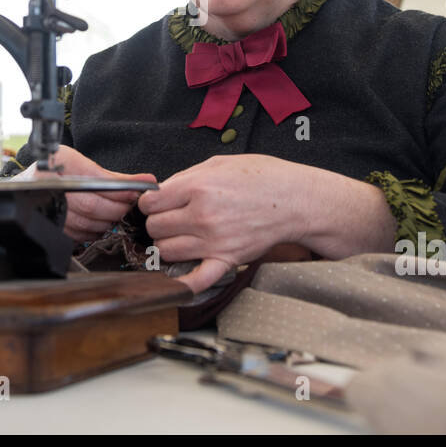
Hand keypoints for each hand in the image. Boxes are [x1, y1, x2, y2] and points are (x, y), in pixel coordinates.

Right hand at [37, 145, 155, 242]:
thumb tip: (147, 181)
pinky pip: (79, 235)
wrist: (24, 185)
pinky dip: (94, 231)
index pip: (96, 182)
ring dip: (108, 221)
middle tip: (130, 205)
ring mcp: (48, 209)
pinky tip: (101, 223)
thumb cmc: (53, 169)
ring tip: (117, 213)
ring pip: (88, 224)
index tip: (137, 191)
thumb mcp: (77, 161)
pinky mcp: (51, 227)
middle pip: (93, 206)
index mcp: (59, 165)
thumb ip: (110, 175)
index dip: (120, 190)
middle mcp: (50, 187)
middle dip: (117, 208)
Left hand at [138, 154, 313, 293]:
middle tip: (170, 218)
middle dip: (158, 222)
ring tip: (180, 237)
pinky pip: (196, 280)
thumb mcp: (219, 164)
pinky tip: (178, 276)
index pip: (149, 203)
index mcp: (198, 187)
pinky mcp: (227, 259)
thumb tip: (161, 191)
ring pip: (166, 252)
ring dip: (168, 245)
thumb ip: (186, 177)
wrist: (296, 200)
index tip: (157, 203)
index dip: (149, 202)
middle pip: (154, 228)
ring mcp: (213, 241)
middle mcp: (202, 216)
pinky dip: (183, 282)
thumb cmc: (263, 177)